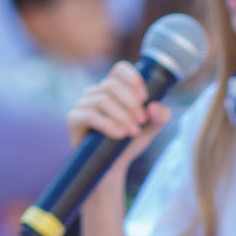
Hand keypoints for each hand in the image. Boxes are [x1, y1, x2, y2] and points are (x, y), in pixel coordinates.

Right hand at [66, 64, 172, 198]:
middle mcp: (96, 92)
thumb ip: (161, 116)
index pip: (120, 69)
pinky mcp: (73, 119)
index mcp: (114, 88)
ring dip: (122, 116)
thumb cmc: (131, 142)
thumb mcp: (152, 128)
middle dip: (131, 104)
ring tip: (132, 132)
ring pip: (102, 99)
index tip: (145, 98)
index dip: (133, 79)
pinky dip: (108, 124)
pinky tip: (119, 134)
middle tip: (141, 122)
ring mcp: (82, 104)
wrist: (114, 166)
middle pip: (113, 85)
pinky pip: (90, 115)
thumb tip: (154, 106)